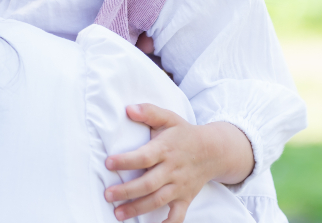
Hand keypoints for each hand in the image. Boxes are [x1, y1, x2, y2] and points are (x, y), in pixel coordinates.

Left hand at [103, 104, 253, 221]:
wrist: (213, 151)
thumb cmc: (184, 133)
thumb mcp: (168, 118)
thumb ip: (149, 112)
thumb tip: (128, 109)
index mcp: (165, 149)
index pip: (144, 157)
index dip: (126, 161)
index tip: (108, 163)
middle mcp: (172, 170)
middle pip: (149, 183)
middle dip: (127, 191)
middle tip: (108, 195)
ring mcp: (179, 186)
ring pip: (158, 200)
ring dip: (138, 208)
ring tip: (118, 214)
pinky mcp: (185, 198)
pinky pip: (178, 215)